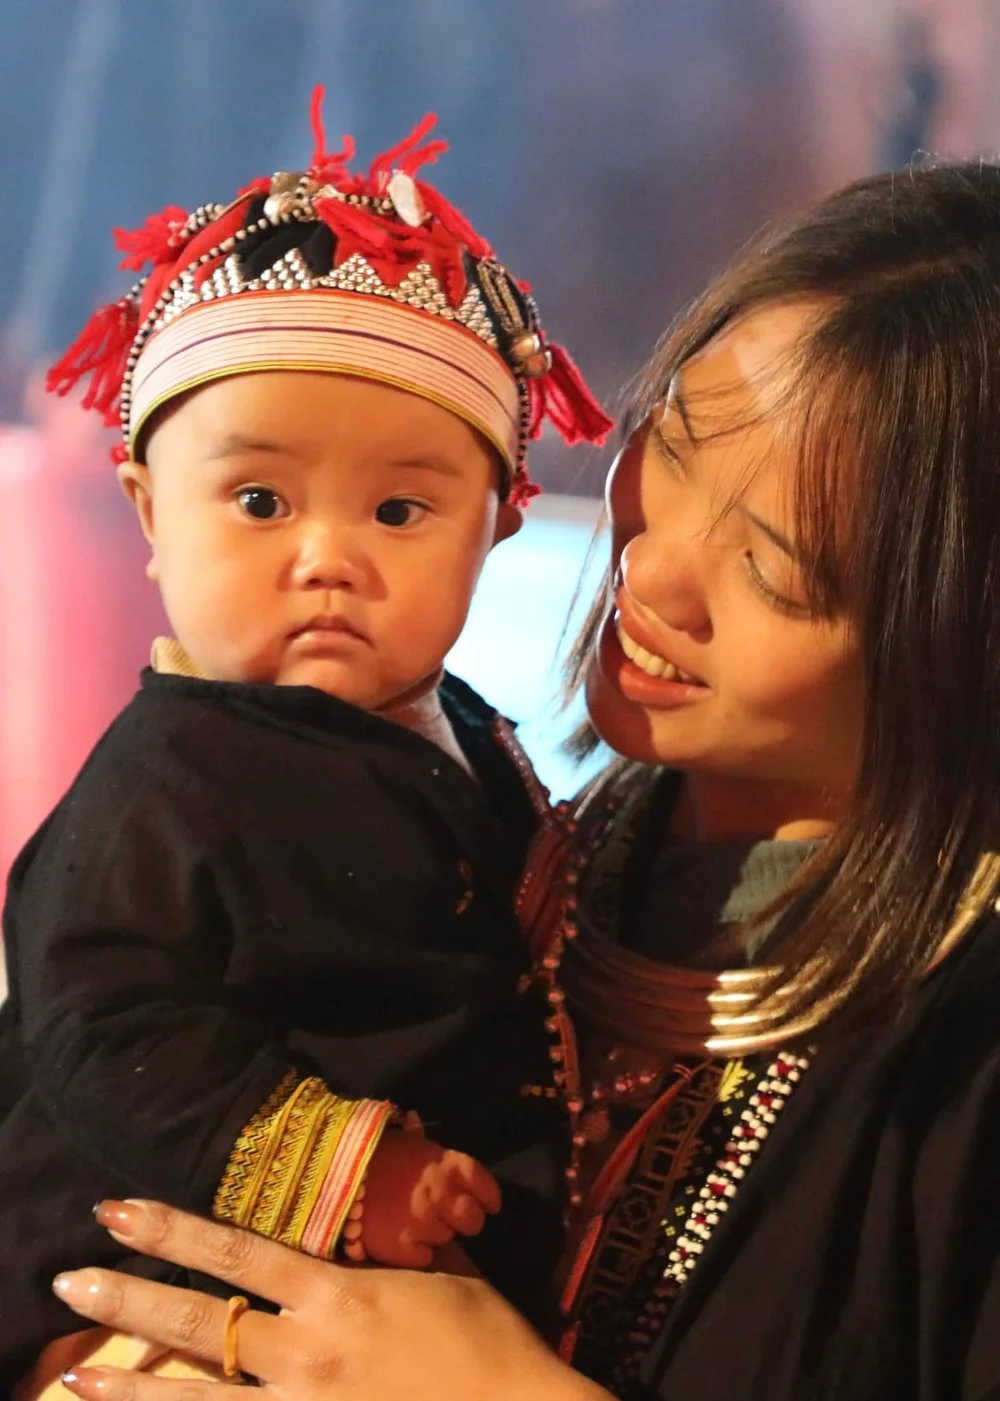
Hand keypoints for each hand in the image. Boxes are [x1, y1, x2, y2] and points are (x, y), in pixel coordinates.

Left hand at [52, 1198, 610, 1400]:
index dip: (173, 1229)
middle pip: (200, 1321)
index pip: (238, 1252)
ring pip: (197, 1399)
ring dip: (131, 1386)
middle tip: (69, 1281)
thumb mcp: (452, 1277)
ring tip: (74, 1378)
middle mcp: (305, 1352)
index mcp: (337, 1295)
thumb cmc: (489, 1346)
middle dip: (129, 1298)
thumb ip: (417, 1236)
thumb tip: (415, 1187)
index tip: (121, 1211)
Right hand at [359, 1128, 501, 1268]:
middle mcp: (442, 1194)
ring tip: (414, 1223)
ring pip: (446, 1240)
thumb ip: (422, 1141)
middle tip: (452, 1221)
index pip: (484, 1185)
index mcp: (446, 1164)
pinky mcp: (403, 1248)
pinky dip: (415, 1252)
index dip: (488, 1198)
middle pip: (473, 1221)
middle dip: (465, 1222)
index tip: (488, 1205)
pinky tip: (401, 1240)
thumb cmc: (372, 1152)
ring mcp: (423, 1223)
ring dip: (434, 1234)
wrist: (333, 1173)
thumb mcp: (404, 1140)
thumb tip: (419, 1123)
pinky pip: (423, 1258)